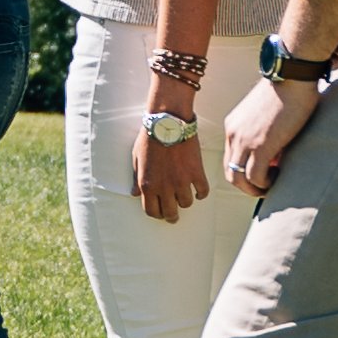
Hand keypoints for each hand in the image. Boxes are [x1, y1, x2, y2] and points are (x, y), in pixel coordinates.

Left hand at [132, 98, 210, 223]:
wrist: (168, 122)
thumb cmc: (150, 137)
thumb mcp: (136, 158)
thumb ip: (136, 178)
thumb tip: (134, 193)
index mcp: (147, 185)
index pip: (151, 211)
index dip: (157, 214)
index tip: (161, 213)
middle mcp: (164, 187)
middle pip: (170, 213)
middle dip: (172, 216)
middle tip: (174, 215)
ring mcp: (181, 181)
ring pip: (186, 204)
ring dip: (185, 201)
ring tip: (185, 196)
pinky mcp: (196, 173)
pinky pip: (202, 192)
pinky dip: (201, 193)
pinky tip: (198, 191)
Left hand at [219, 72, 323, 193]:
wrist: (292, 74)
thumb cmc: (288, 88)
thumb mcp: (268, 114)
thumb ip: (266, 134)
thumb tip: (277, 155)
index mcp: (234, 125)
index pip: (231, 158)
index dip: (246, 171)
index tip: (265, 173)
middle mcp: (233, 134)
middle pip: (230, 172)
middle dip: (247, 186)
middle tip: (267, 186)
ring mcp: (245, 140)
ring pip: (238, 178)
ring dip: (254, 189)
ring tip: (272, 186)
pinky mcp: (260, 145)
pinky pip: (255, 177)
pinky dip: (265, 185)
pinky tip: (278, 179)